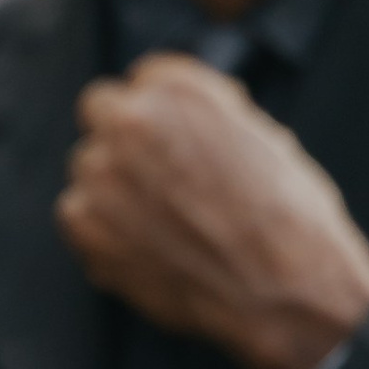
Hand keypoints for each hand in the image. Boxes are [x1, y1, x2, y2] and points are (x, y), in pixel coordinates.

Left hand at [55, 53, 368, 368]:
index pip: (145, 79)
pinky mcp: (83, 222)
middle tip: (154, 176)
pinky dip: (103, 232)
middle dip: (123, 136)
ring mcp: (100, 171)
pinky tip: (148, 251)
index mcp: (178, 90)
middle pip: (101, 110)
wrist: (285, 290)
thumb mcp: (263, 139)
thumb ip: (208, 116)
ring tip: (164, 226)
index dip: (163, 112)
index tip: (176, 138)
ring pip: (88, 166)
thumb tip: (178, 118)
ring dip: (113, 187)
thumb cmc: (289, 216)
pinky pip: (79, 214)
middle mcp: (130, 120)